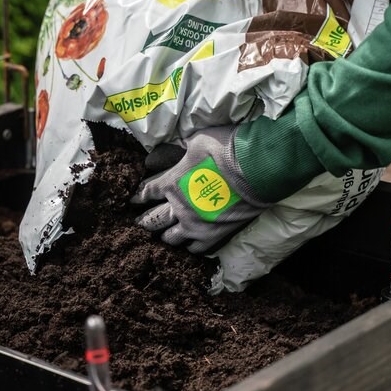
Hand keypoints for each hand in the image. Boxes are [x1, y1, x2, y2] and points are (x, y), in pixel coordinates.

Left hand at [131, 126, 269, 253]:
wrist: (258, 167)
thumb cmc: (227, 148)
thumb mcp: (197, 140)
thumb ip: (183, 150)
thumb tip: (178, 151)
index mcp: (171, 184)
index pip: (147, 192)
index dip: (138, 196)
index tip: (133, 200)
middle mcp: (178, 208)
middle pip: (152, 220)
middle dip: (144, 220)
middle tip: (139, 223)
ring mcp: (195, 226)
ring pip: (170, 239)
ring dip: (165, 235)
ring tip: (164, 234)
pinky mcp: (213, 237)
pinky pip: (194, 249)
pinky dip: (189, 246)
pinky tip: (188, 243)